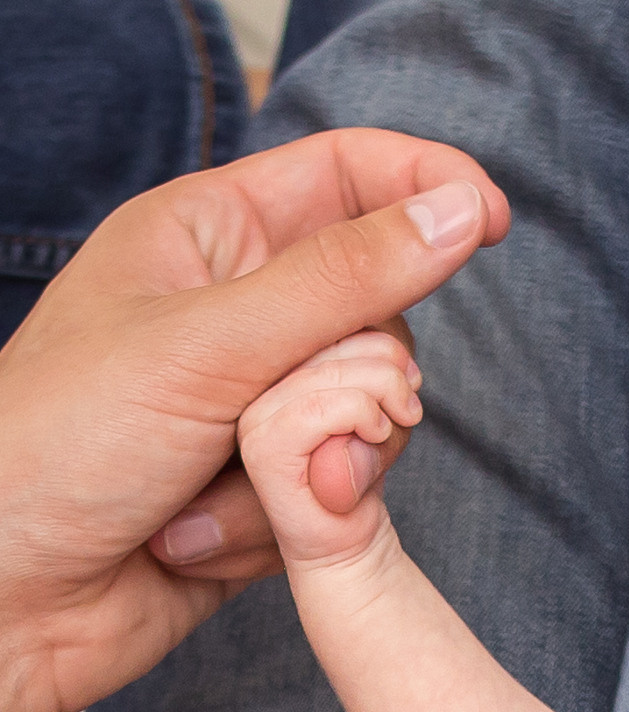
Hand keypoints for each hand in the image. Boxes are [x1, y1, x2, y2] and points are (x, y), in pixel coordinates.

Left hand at [0, 130, 508, 711]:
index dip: (427, 188)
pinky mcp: (270, 489)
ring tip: (224, 490)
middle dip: (355, 380)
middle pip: (387, 314)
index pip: (349, 174)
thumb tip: (463, 210)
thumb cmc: (49, 448)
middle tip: (289, 418)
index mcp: (208, 237)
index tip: (495, 224)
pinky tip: (200, 538)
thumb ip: (348, 277)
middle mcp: (239, 312)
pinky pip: (342, 491)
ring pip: (373, 412)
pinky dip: (288, 524)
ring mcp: (256, 403)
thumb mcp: (210, 344)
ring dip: (312, 465)